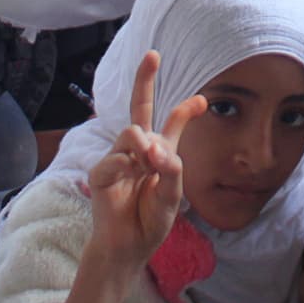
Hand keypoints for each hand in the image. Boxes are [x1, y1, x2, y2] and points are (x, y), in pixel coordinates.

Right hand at [85, 52, 205, 277]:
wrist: (128, 248)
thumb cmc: (149, 221)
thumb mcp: (172, 196)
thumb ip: (170, 169)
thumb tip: (154, 148)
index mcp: (159, 153)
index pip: (172, 123)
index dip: (186, 110)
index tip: (202, 100)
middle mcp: (138, 151)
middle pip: (139, 107)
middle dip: (144, 79)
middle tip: (153, 55)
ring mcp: (118, 159)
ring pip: (132, 132)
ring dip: (144, 146)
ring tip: (148, 166)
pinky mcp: (101, 173)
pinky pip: (115, 158)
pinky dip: (127, 165)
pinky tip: (131, 175)